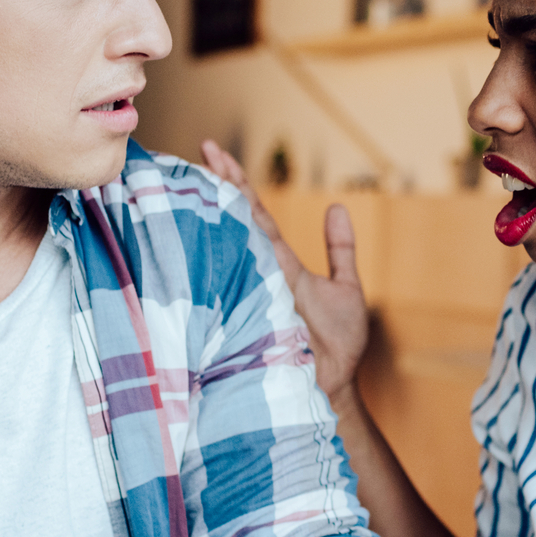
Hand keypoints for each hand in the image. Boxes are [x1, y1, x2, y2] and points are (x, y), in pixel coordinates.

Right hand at [199, 140, 369, 399]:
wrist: (333, 388)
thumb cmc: (336, 345)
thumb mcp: (345, 288)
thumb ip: (341, 249)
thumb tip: (338, 206)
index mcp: (278, 263)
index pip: (253, 213)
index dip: (236, 181)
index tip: (216, 149)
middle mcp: (260, 273)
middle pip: (235, 221)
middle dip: (218, 186)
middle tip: (201, 148)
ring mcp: (253, 293)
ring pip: (228, 246)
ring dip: (210, 215)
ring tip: (190, 179)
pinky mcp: (253, 316)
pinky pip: (231, 285)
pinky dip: (216, 263)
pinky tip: (198, 237)